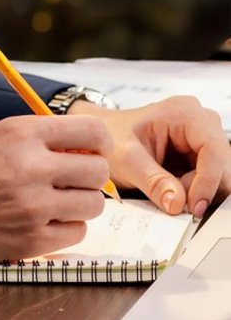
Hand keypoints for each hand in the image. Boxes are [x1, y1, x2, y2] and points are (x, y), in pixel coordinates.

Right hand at [0, 114, 113, 264]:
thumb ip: (36, 136)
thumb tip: (85, 145)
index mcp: (19, 134)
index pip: (91, 131)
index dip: (99, 142)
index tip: (94, 149)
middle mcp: (30, 168)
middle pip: (98, 170)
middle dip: (89, 174)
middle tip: (71, 179)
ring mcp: (33, 207)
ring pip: (93, 205)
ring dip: (80, 203)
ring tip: (55, 201)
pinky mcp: (31, 242)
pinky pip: (77, 233)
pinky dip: (66, 227)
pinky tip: (43, 221)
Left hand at [70, 96, 229, 218]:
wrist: (101, 136)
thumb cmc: (111, 137)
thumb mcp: (126, 159)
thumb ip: (152, 181)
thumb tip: (178, 205)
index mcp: (184, 113)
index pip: (213, 148)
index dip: (209, 180)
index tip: (193, 206)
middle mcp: (201, 122)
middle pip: (221, 164)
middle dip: (202, 188)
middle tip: (176, 202)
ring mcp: (202, 140)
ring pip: (219, 176)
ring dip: (197, 192)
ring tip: (168, 192)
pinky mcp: (200, 156)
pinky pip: (209, 181)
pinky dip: (194, 192)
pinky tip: (173, 191)